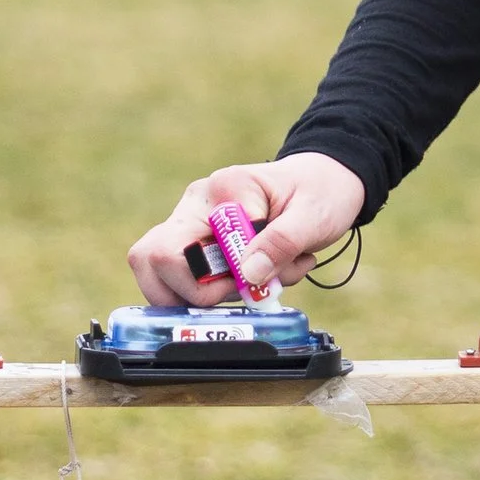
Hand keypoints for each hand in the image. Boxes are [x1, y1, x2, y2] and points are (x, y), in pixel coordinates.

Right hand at [125, 154, 367, 307]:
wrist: (325, 184)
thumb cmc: (320, 193)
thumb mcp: (313, 217)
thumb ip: (280, 243)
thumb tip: (247, 274)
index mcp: (222, 190)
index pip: (181, 249)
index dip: (218, 278)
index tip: (261, 271)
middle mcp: (195, 205)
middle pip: (155, 262)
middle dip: (201, 292)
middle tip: (246, 285)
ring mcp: (189, 225)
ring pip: (163, 279)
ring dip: (211, 295)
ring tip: (255, 281)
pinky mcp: (194, 244)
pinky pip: (184, 283)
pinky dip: (216, 295)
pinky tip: (250, 281)